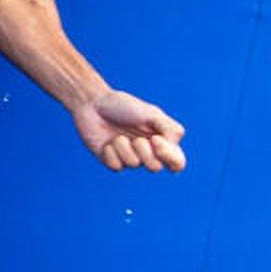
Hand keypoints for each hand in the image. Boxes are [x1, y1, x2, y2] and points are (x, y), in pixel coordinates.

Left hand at [72, 90, 187, 172]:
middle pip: (155, 168)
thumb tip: (172, 146)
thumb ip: (170, 129)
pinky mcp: (112, 162)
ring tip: (118, 135)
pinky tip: (107, 142)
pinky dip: (111, 152)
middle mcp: (147, 153)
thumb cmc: (124, 106)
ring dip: (124, 146)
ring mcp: (129, 158)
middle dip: (144, 152)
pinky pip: (116, 166)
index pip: (177, 163)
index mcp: (161, 142)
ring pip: (133, 164)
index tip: (155, 140)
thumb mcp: (151, 113)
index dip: (170, 158)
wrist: (93, 104)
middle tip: (136, 138)